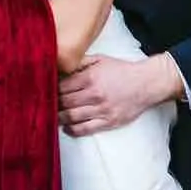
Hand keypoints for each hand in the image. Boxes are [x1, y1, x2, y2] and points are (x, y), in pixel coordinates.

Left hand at [58, 53, 181, 135]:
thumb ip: (81, 62)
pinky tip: (67, 128)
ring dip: (59, 118)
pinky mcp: (108, 121)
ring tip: (53, 118)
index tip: (46, 91)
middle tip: (45, 106)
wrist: (145, 83)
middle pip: (65, 102)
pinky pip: (86, 128)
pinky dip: (73, 130)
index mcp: (90, 77)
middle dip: (53, 104)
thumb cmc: (122, 70)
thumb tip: (63, 65)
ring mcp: (101, 109)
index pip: (63, 86)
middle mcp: (94, 94)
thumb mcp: (101, 59)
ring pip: (72, 116)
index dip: (52, 89)